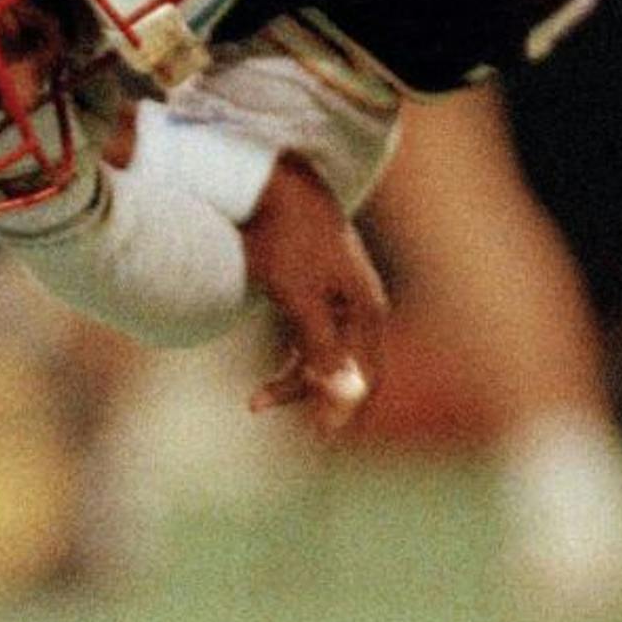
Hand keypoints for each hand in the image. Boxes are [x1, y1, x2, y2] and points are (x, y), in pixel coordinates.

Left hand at [239, 154, 386, 431]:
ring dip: (293, 380)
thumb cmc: (286, 240)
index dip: (342, 408)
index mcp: (367, 310)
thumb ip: (321, 348)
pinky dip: (291, 361)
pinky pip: (310, 340)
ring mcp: (340, 299)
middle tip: (259, 407)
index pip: (366, 376)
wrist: (272, 185)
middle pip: (344, 369)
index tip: (316, 437)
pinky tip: (267, 377)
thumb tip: (341, 398)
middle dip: (309, 395)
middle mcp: (361, 307)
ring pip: (322, 357)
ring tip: (254, 401)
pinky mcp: (316, 292)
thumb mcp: (299, 298)